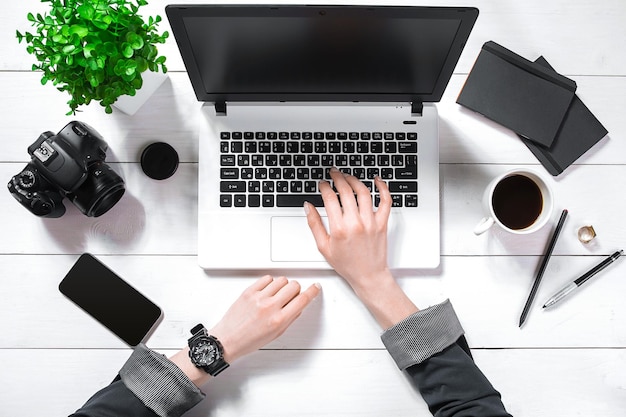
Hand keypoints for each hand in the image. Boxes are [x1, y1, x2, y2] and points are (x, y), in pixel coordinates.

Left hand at [209, 275, 320, 362]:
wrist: (228, 339)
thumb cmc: (249, 341)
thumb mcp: (276, 334)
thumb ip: (290, 318)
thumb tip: (299, 305)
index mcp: (279, 320)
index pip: (302, 300)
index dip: (312, 291)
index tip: (315, 287)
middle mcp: (270, 307)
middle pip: (294, 286)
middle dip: (296, 290)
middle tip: (291, 296)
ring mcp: (259, 298)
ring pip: (282, 280)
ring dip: (283, 286)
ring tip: (277, 295)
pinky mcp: (249, 291)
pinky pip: (267, 278)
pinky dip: (270, 283)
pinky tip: (267, 291)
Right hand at [305, 167, 392, 291]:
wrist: (368, 275)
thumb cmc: (347, 264)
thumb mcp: (324, 247)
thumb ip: (314, 224)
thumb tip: (308, 207)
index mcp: (339, 229)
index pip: (330, 198)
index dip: (324, 187)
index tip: (322, 183)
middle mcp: (356, 223)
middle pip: (346, 191)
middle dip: (338, 177)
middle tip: (333, 173)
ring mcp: (371, 222)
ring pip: (364, 192)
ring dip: (354, 180)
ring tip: (347, 176)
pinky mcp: (382, 223)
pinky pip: (386, 201)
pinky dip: (383, 188)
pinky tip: (377, 180)